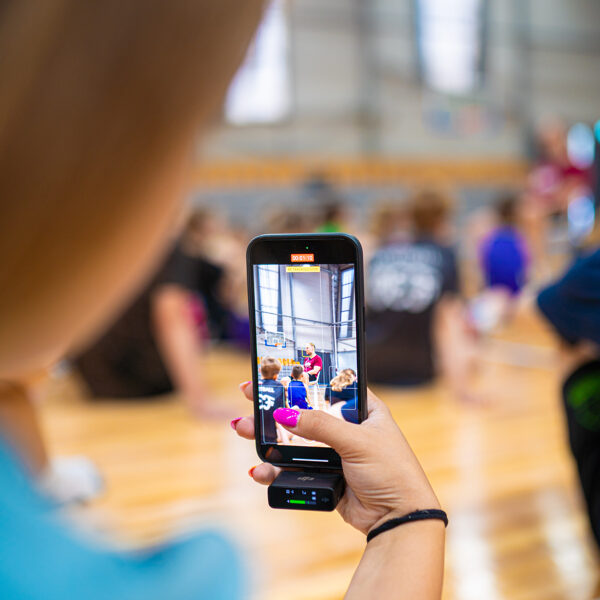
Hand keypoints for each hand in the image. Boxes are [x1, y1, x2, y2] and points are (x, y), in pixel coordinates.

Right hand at [233, 382, 439, 534]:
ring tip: (243, 429)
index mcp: (363, 409)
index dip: (302, 378)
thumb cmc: (391, 471)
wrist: (398, 519)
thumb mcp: (357, 441)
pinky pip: (294, 468)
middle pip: (304, 412)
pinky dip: (276, 468)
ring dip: (269, 436)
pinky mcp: (324, 475)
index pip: (328, 385)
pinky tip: (260, 468)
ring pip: (294, 440)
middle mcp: (347, 427)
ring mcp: (334, 452)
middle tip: (249, 396)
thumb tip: (284, 415)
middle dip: (275, 406)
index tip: (275, 372)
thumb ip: (321, 426)